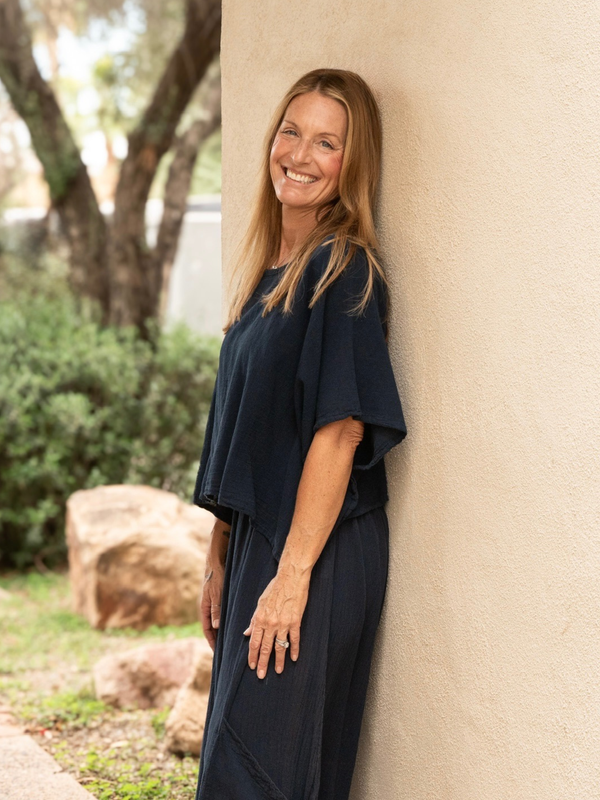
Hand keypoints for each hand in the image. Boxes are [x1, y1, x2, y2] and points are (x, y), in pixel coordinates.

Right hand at [199, 521, 229, 650]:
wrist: (216, 557)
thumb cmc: (216, 574)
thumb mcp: (217, 592)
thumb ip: (216, 609)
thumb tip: (217, 627)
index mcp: (205, 607)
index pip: (207, 629)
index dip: (212, 642)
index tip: (218, 653)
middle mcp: (209, 606)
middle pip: (213, 628)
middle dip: (218, 640)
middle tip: (226, 653)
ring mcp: (215, 601)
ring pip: (219, 621)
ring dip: (224, 631)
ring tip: (232, 643)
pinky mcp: (221, 596)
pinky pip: (224, 613)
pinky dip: (228, 620)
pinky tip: (237, 624)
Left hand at [243, 566, 309, 677]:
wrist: (291, 578)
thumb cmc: (274, 588)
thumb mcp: (260, 603)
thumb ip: (254, 620)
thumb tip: (246, 633)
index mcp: (260, 618)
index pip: (254, 642)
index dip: (252, 655)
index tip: (252, 665)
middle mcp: (270, 623)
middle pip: (265, 647)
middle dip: (263, 663)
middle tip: (261, 675)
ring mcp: (283, 623)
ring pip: (279, 646)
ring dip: (279, 661)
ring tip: (278, 671)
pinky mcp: (295, 621)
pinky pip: (294, 639)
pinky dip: (294, 649)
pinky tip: (294, 658)